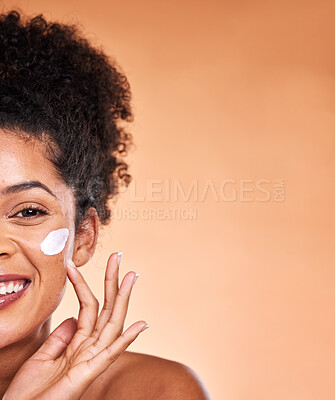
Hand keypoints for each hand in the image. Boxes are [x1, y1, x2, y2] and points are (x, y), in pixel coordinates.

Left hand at [3, 252, 148, 399]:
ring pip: (112, 323)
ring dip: (123, 299)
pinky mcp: (89, 374)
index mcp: (78, 344)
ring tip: (131, 275)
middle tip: (117, 257)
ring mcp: (91, 360)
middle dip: (112, 282)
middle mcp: (89, 349)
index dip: (84, 284)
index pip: (88, 307)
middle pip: (106, 309)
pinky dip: (127, 339)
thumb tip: (73, 317)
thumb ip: (60, 337)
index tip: (75, 264)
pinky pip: (111, 354)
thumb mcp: (42, 357)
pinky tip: (142, 324)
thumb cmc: (30, 392)